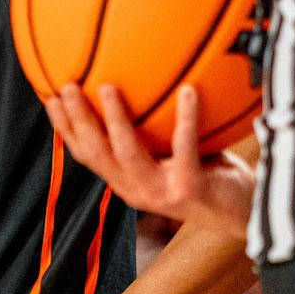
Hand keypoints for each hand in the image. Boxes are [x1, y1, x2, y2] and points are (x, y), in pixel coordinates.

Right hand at [46, 83, 253, 235]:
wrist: (244, 213)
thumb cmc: (209, 175)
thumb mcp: (173, 155)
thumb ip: (155, 132)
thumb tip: (145, 80)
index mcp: (126, 182)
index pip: (86, 155)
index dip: (65, 128)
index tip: (50, 97)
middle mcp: (136, 190)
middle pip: (97, 153)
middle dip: (78, 120)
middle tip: (69, 86)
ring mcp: (160, 192)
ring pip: (127, 153)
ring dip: (115, 119)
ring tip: (108, 87)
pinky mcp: (188, 189)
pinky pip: (184, 146)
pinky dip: (186, 117)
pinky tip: (188, 91)